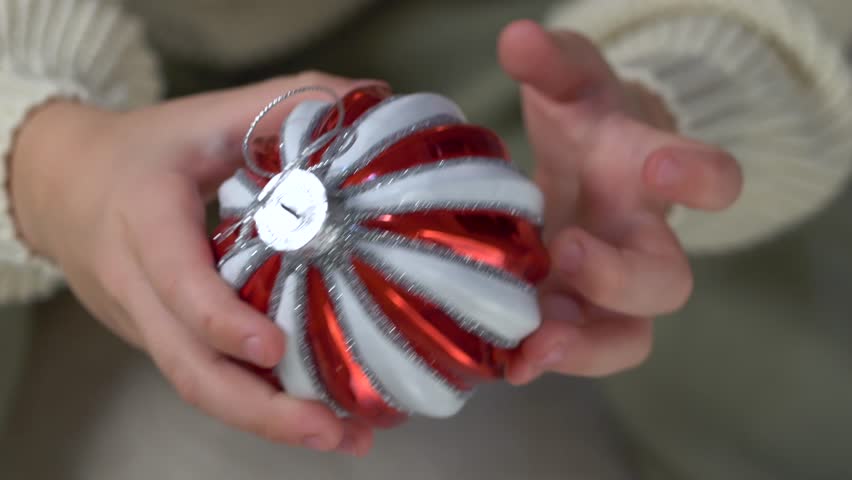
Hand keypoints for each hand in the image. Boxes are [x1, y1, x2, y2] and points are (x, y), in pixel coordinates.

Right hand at [10, 72, 376, 454]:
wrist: (61, 186)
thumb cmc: (142, 150)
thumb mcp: (204, 115)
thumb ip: (281, 104)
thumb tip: (368, 98)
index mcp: (142, 220)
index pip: (175, 280)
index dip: (218, 318)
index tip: (272, 349)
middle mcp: (136, 285)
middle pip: (186, 365)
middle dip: (258, 409)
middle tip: (332, 431)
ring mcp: (143, 322)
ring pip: (194, 386)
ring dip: (265, 422)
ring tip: (340, 440)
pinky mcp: (157, 338)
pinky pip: (202, 379)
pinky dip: (253, 404)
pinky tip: (311, 416)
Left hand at [496, 21, 742, 382]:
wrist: (582, 165)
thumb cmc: (584, 120)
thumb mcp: (569, 84)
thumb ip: (551, 63)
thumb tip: (517, 40)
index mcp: (650, 174)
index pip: (709, 176)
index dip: (697, 179)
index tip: (658, 171)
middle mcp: (642, 239)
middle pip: (668, 281)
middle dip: (621, 278)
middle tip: (566, 254)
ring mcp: (607, 288)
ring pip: (629, 338)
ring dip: (585, 347)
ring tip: (534, 349)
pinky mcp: (571, 315)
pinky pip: (572, 351)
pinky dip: (541, 358)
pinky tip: (506, 361)